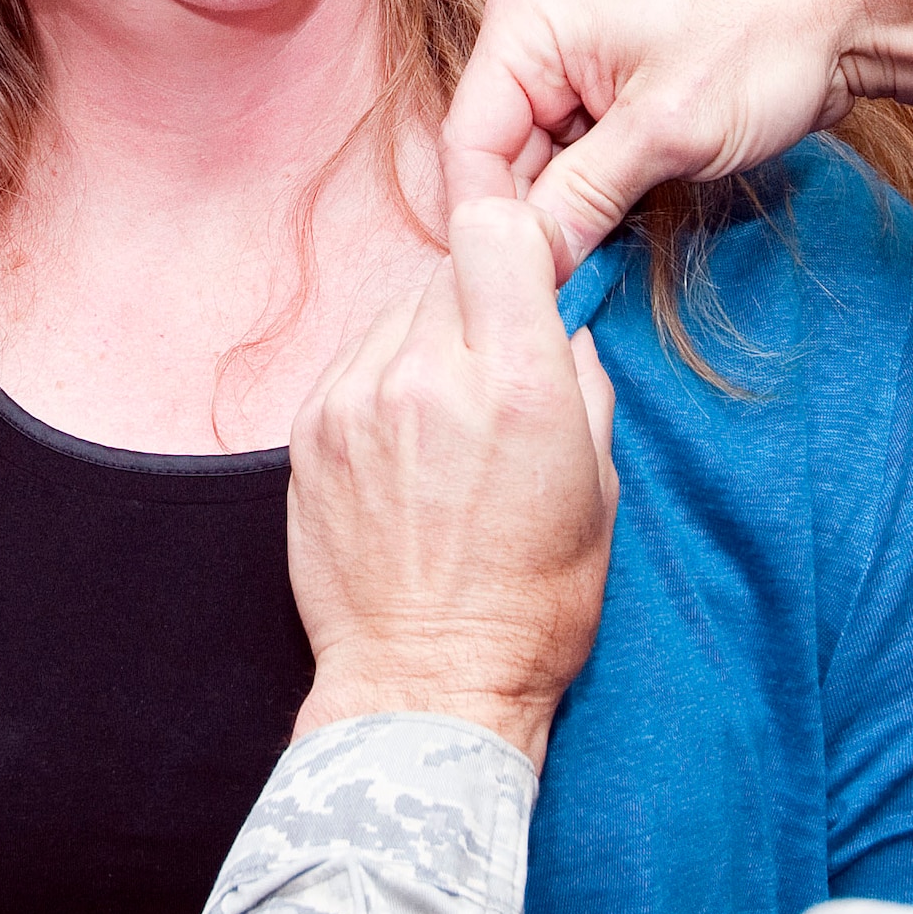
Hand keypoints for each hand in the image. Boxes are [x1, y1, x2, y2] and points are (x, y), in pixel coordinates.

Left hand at [286, 199, 618, 770]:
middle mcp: (429, 374)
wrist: (425, 684)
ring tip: (450, 414)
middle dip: (482, 298)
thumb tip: (564, 319)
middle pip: (451, 266)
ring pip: (402, 309)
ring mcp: (358, 398)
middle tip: (498, 360)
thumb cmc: (531, 599)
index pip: (496, 230)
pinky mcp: (312, 427)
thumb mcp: (600, 485)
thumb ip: (583, 380)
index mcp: (516, 382)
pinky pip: (359, 357)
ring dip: (432, 337)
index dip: (518, 242)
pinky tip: (409, 439)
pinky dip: (387, 377)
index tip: (532, 275)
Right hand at [442, 0, 912, 262]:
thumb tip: (524, 268)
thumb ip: (584, 197)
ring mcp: (570, 76)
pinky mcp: (607, 105)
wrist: (847, 8)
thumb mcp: (667, 127)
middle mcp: (531, 44)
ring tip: (600, 277)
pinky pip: (578, 173)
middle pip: (498, 166)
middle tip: (567, 301)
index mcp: (523, 25)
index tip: (522, 297)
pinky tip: (622, 245)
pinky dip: (597, 211)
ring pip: (538, 178)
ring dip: (569, 226)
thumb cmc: (764, 37)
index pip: (469, 146)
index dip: (490, 227)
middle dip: (533, 232)